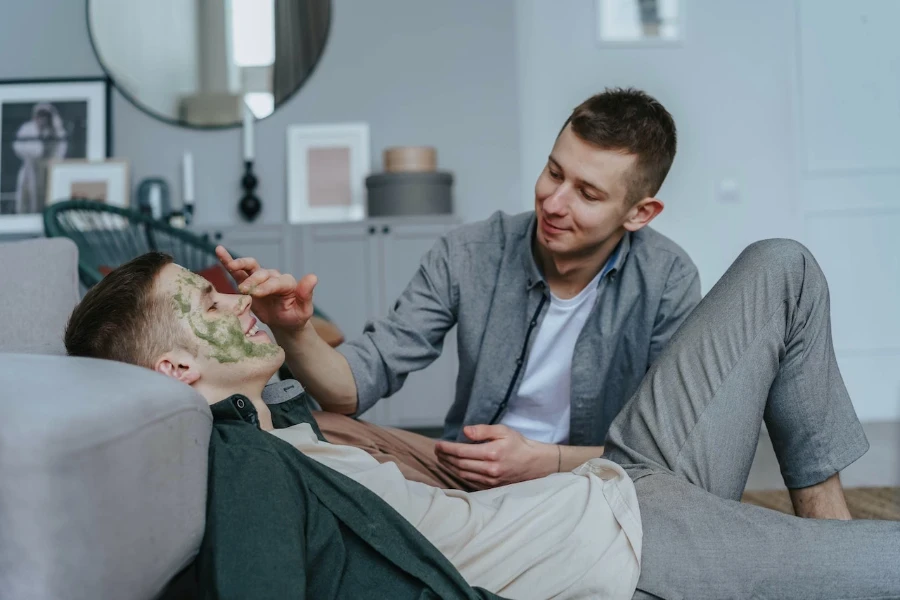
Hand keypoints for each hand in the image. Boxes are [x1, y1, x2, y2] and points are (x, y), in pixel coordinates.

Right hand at [216, 246, 316, 332]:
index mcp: (288, 283)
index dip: (266, 286)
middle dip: (252, 281)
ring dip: (239, 264)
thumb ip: (306, 294)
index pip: (276, 282)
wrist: (285, 322)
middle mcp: (274, 277)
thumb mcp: (304, 309)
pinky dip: (228, 261)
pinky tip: (220, 252)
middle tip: (244, 291)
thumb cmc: (295, 316)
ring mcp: (261, 278)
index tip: (256, 294)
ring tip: (231, 264)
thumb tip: (313, 276)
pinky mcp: (249, 282)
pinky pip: (238, 271)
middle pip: (261, 274)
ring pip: (250, 267)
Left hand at [434, 424, 557, 489]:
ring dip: (449, 466)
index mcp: (491, 453)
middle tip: (437, 451)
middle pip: (459, 464)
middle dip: (445, 457)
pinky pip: (470, 481)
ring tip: (442, 458)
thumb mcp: (503, 431)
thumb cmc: (519, 444)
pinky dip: (459, 474)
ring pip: (463, 474)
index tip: (438, 444)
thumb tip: (465, 431)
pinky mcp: (491, 486)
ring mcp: (490, 480)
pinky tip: (454, 468)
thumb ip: (483, 431)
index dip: (447, 448)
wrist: (535, 463)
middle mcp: (489, 469)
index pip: (462, 452)